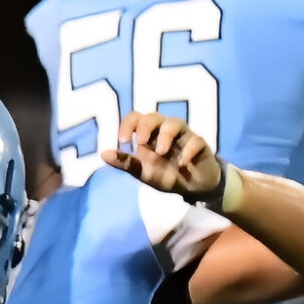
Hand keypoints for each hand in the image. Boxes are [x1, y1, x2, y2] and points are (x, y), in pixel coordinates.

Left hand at [101, 110, 224, 199]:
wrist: (192, 187)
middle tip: (141, 142)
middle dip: (146, 126)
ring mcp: (184, 137)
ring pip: (176, 123)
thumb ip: (125, 163)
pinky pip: (196, 140)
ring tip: (161, 152)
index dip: (128, 124)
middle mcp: (165, 132)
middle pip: (155, 116)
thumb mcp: (142, 172)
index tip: (122, 140)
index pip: (136, 118)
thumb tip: (103, 153)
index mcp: (149, 136)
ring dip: (166, 135)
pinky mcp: (200, 145)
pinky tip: (182, 164)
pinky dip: (188, 151)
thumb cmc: (165, 175)